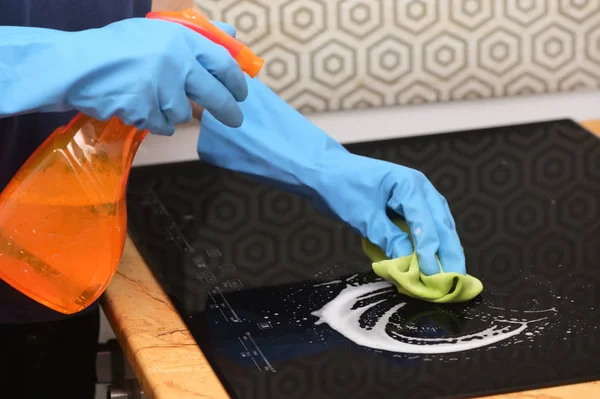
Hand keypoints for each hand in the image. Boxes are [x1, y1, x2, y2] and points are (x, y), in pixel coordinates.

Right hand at [0, 19, 246, 134]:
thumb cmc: (117, 47)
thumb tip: (231, 33)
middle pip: (214, 95)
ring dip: (173, 111)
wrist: (76, 65)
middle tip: (236, 120)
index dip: (237, 81)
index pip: (223, 62)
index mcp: (180, 38)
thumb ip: (196, 34)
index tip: (242, 93)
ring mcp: (159, 87)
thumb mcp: (157, 31)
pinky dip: (155, 121)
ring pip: (183, 112)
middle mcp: (174, 61)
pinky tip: (139, 107)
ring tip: (151, 97)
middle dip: (228, 111)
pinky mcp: (144, 108)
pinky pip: (163, 125)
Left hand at [315, 152, 464, 274]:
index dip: (431, 252)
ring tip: (451, 275)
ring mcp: (416, 198)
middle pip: (442, 224)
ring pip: (438, 226)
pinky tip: (433, 262)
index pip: (427, 223)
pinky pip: (425, 227)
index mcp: (410, 185)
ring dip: (444, 250)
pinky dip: (429, 245)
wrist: (324, 172)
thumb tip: (408, 263)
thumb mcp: (364, 216)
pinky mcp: (407, 208)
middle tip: (457, 279)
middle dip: (450, 252)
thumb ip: (388, 238)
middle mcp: (419, 189)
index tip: (433, 276)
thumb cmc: (341, 187)